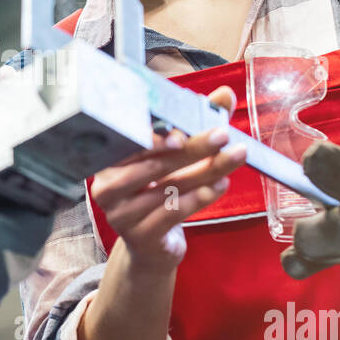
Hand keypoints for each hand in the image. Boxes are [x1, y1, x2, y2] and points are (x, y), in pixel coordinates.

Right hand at [90, 86, 245, 273]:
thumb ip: (196, 124)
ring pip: (166, 187)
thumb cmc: (161, 192)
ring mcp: (120, 214)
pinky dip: (198, 198)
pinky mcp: (139, 236)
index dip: (155, 135)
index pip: (130, 140)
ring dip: (204, 171)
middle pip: (152, 163)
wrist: (152, 245)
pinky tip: (219, 186)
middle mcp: (107, 186)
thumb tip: (224, 94)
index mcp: (109, 160)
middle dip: (192, 147)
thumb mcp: (177, 157)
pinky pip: (170, 213)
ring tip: (233, 159)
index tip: (183, 130)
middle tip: (222, 134)